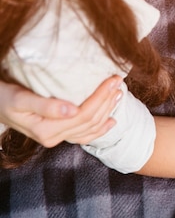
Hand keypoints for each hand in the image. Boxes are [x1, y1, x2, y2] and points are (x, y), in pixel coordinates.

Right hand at [0, 76, 121, 146]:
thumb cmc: (2, 98)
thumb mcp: (19, 99)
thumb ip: (45, 106)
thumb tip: (71, 110)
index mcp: (46, 130)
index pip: (84, 113)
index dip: (101, 96)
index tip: (113, 78)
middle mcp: (53, 138)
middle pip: (90, 120)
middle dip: (107, 100)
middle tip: (119, 81)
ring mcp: (56, 138)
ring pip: (90, 128)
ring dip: (107, 111)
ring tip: (119, 93)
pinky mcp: (57, 134)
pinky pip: (84, 135)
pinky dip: (100, 128)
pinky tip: (111, 120)